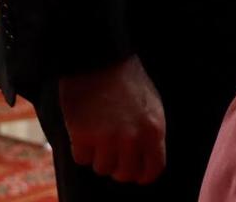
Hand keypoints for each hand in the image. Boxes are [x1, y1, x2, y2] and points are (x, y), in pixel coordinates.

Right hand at [57, 56, 165, 183]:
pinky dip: (81, 149)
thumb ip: (149, 134)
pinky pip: (81, 159)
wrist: (99, 61)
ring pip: (102, 168)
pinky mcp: (83, 136)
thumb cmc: (127, 82)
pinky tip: (84, 131)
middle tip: (112, 153)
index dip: (142, 174)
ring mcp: (107, 139)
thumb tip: (144, 159)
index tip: (134, 172)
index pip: (153, 170)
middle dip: (118, 167)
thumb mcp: (151, 106)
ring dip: (98, 157)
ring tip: (98, 136)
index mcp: (154, 130)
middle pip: (125, 174)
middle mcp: (133, 138)